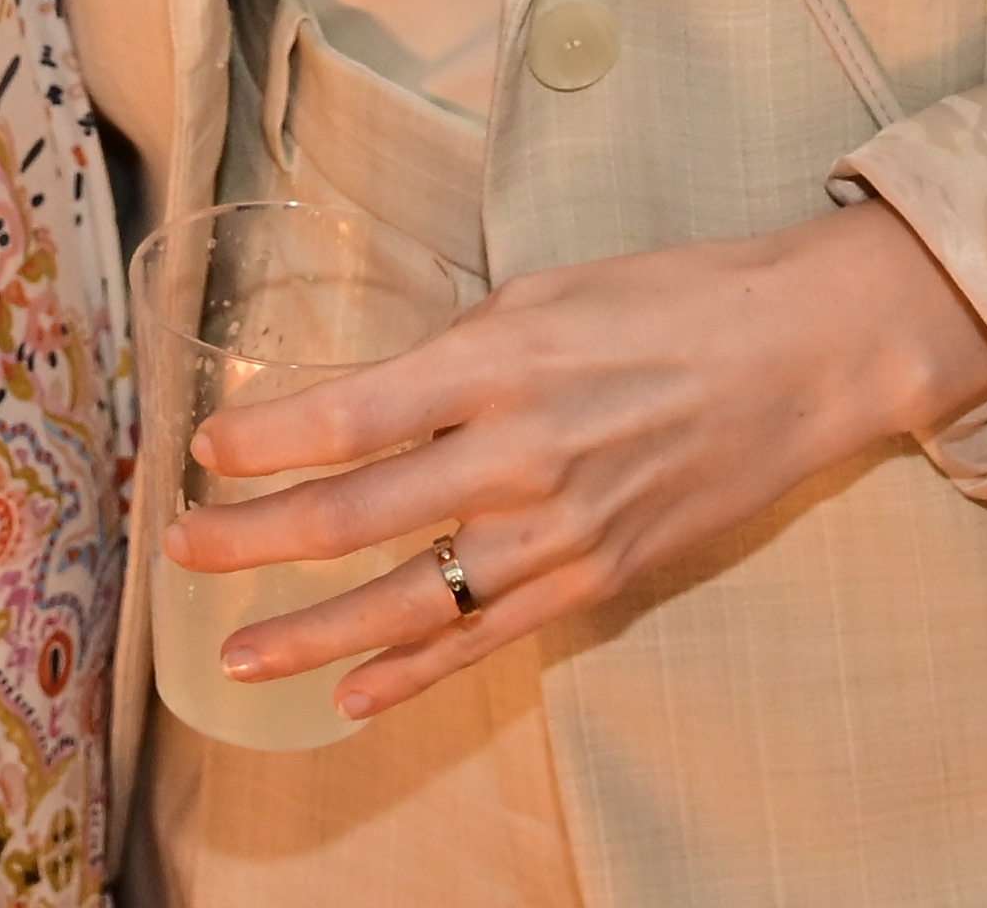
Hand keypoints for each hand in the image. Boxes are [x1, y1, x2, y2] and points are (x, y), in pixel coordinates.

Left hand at [170, 196, 986, 720]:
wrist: (804, 356)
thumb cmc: (671, 300)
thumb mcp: (543, 293)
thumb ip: (449, 357)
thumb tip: (353, 402)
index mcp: (503, 361)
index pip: (354, 415)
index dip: (266, 442)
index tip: (200, 452)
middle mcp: (524, 454)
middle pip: (361, 515)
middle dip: (257, 540)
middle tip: (181, 551)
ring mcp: (564, 531)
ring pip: (414, 599)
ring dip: (315, 632)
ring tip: (237, 654)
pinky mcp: (599, 579)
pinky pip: (489, 638)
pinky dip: (415, 672)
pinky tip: (354, 693)